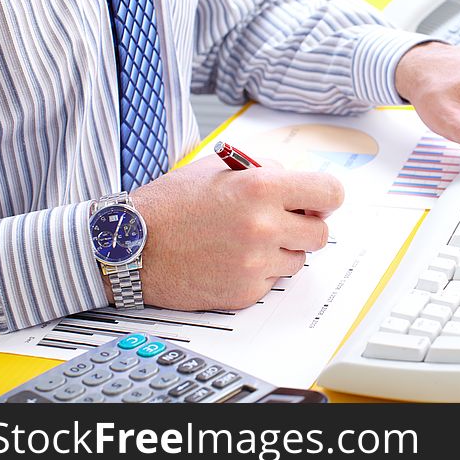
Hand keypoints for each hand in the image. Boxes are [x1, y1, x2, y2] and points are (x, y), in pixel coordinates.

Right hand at [108, 155, 343, 310]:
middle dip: (304, 226)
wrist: (129, 245)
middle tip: (279, 222)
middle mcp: (263, 226)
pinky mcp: (245, 291)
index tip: (319, 201)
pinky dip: (259, 271)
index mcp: (261, 187)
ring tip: (245, 240)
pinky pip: (272, 280)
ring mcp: (255, 262)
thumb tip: (302, 185)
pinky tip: (230, 259)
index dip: (326, 198)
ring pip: (299, 259)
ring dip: (282, 250)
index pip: (330, 193)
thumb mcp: (221, 167)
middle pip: (320, 232)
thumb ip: (267, 171)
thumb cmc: (171, 203)